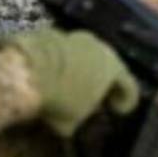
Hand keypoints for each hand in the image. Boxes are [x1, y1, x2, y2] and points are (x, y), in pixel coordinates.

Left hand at [10, 28, 139, 136]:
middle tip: (92, 97)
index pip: (129, 86)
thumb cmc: (61, 98)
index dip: (126, 101)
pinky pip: (64, 51)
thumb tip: (72, 123)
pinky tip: (50, 75)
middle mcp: (100, 47)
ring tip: (67, 85)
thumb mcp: (73, 120)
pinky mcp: (53, 33)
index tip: (116, 111)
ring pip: (85, 55)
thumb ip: (81, 117)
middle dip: (101, 82)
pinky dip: (62, 62)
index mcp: (114, 68)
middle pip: (108, 66)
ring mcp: (76, 37)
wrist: (27, 69)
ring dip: (80, 69)